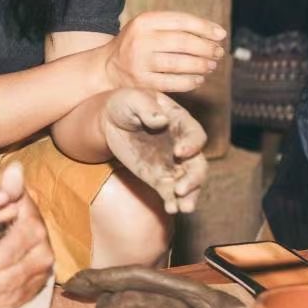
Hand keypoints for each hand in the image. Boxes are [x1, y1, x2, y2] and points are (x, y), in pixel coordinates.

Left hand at [0, 164, 54, 307]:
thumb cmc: (8, 204)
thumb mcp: (8, 191)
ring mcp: (42, 272)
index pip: (10, 251)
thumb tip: (14, 170)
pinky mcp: (38, 284)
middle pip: (12, 277)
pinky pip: (19, 302)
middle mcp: (43, 252)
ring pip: (14, 293)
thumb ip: (8, 185)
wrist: (27, 219)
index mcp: (33, 228)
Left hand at [100, 88, 207, 213]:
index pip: (195, 135)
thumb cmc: (124, 104)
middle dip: (194, 178)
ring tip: (184, 208)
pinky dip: (174, 202)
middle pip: (198, 164)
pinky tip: (171, 209)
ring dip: (191, 195)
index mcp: (181, 122)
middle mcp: (183, 145)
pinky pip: (171, 193)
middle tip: (181, 188)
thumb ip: (146, 107)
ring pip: (190, 182)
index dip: (192, 145)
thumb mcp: (132, 98)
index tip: (179, 153)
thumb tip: (160, 121)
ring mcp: (173, 164)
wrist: (109, 122)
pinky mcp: (160, 178)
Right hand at [103, 11, 225, 92]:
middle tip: (218, 52)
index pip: (182, 21)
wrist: (107, 68)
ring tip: (211, 65)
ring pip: (180, 64)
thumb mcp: (148, 27)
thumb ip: (176, 27)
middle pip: (183, 43)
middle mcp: (140, 40)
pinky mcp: (142, 83)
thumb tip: (216, 33)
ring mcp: (140, 63)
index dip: (205, 28)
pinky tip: (198, 79)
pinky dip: (190, 81)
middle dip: (206, 48)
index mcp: (143, 22)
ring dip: (201, 65)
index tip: (221, 35)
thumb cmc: (136, 44)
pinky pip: (174, 83)